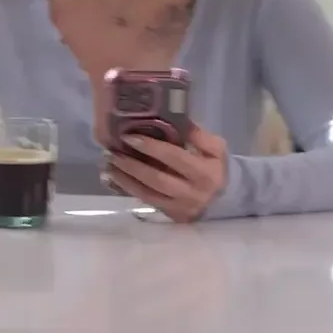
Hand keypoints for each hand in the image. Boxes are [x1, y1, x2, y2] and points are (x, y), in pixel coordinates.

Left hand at [102, 127, 228, 222]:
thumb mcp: (215, 147)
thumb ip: (197, 134)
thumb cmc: (215, 166)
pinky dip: (129, 190)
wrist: (224, 197)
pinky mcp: (172, 216)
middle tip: (111, 152)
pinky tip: (114, 178)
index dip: (151, 147)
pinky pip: (146, 203)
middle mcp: (193, 193)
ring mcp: (181, 207)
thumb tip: (173, 117)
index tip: (129, 136)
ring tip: (108, 164)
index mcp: (206, 173)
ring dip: (124, 179)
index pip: (174, 158)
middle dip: (131, 166)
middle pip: (156, 179)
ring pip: (147, 194)